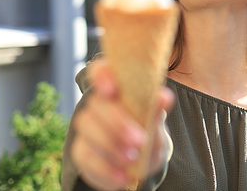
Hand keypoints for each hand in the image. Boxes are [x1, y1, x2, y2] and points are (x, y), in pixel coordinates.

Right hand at [70, 59, 174, 189]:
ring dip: (111, 144)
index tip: (113, 90)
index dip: (102, 76)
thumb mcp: (156, 121)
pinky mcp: (82, 152)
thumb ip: (157, 109)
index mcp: (116, 88)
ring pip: (88, 128)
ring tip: (132, 157)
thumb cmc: (148, 130)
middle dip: (117, 122)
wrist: (142, 159)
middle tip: (139, 140)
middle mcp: (98, 105)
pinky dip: (106, 169)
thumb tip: (163, 96)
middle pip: (96, 104)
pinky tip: (123, 176)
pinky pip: (87, 158)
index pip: (100, 70)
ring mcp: (87, 128)